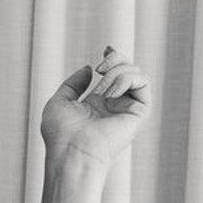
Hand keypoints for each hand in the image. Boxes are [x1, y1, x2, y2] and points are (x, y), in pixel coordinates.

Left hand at [41, 45, 152, 170]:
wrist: (71, 153)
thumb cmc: (61, 134)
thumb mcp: (59, 101)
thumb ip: (73, 83)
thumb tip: (88, 69)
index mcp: (98, 103)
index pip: (115, 74)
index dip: (115, 57)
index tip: (106, 49)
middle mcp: (116, 105)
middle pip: (128, 68)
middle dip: (115, 59)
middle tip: (99, 68)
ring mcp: (127, 108)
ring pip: (136, 73)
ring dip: (115, 73)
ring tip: (100, 90)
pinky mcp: (139, 113)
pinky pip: (142, 83)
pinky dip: (126, 79)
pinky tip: (110, 93)